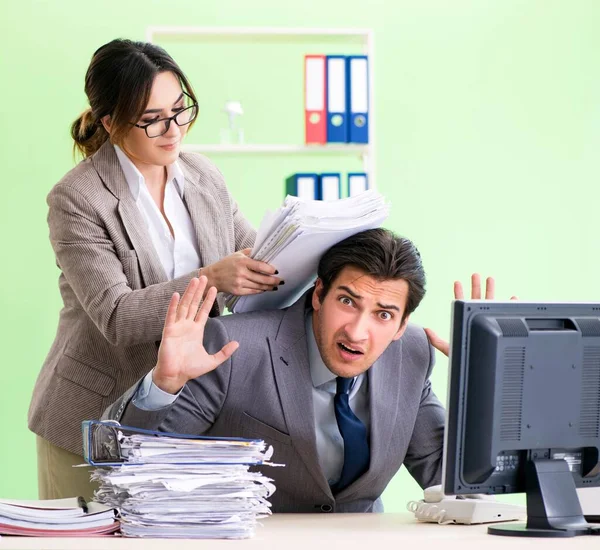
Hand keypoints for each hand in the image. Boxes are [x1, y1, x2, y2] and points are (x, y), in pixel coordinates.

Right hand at [153, 276, 238, 393]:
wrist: (175, 376)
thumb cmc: (190, 369)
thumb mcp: (212, 360)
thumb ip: (224, 352)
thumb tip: (237, 343)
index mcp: (196, 330)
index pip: (204, 311)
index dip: (208, 300)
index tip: (214, 288)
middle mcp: (187, 326)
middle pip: (194, 304)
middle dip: (199, 291)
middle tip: (205, 277)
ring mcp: (177, 327)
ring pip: (184, 306)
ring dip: (189, 293)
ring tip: (194, 281)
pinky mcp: (168, 331)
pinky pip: (171, 316)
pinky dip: (173, 305)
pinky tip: (177, 295)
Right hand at [203, 249, 281, 295]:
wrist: (213, 276)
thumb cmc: (227, 263)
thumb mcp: (237, 254)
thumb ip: (251, 252)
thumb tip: (265, 251)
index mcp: (242, 262)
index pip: (260, 266)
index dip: (270, 269)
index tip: (276, 271)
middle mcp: (241, 273)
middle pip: (261, 279)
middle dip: (273, 281)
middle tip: (281, 281)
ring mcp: (239, 283)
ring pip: (259, 287)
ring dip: (269, 287)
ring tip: (275, 286)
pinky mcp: (237, 291)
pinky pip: (253, 292)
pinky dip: (260, 291)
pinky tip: (265, 289)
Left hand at [424, 274, 516, 356]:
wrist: (480, 370)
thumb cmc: (465, 359)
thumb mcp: (449, 348)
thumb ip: (437, 340)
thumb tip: (426, 330)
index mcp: (466, 321)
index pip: (461, 303)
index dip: (459, 292)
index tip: (457, 282)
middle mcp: (478, 318)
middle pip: (476, 298)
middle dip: (475, 285)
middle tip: (474, 274)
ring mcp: (491, 321)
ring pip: (491, 302)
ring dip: (491, 289)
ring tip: (489, 277)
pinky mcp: (503, 326)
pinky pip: (509, 313)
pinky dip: (512, 305)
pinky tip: (513, 298)